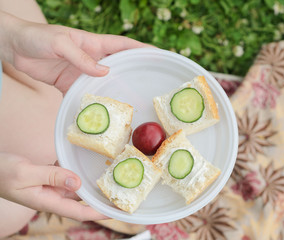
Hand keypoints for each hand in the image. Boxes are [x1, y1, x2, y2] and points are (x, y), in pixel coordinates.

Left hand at [0, 11, 150, 92]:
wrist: (13, 47)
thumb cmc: (37, 37)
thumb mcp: (60, 43)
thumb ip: (81, 57)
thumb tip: (104, 71)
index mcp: (94, 44)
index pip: (124, 45)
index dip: (142, 50)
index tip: (159, 56)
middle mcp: (92, 59)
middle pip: (119, 66)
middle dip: (135, 73)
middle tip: (150, 85)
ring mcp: (83, 73)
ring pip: (105, 83)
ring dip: (116, 92)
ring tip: (131, 105)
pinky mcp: (70, 85)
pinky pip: (86, 96)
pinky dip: (94, 105)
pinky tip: (102, 115)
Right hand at [0, 153, 106, 220]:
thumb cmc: (0, 173)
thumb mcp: (25, 173)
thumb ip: (51, 176)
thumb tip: (76, 182)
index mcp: (47, 201)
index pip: (79, 211)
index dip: (99, 212)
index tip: (116, 210)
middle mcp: (52, 195)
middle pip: (81, 199)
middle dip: (99, 197)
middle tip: (120, 191)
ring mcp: (49, 186)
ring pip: (75, 186)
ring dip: (89, 182)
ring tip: (108, 175)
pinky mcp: (47, 177)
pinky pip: (65, 174)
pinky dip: (74, 169)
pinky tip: (82, 160)